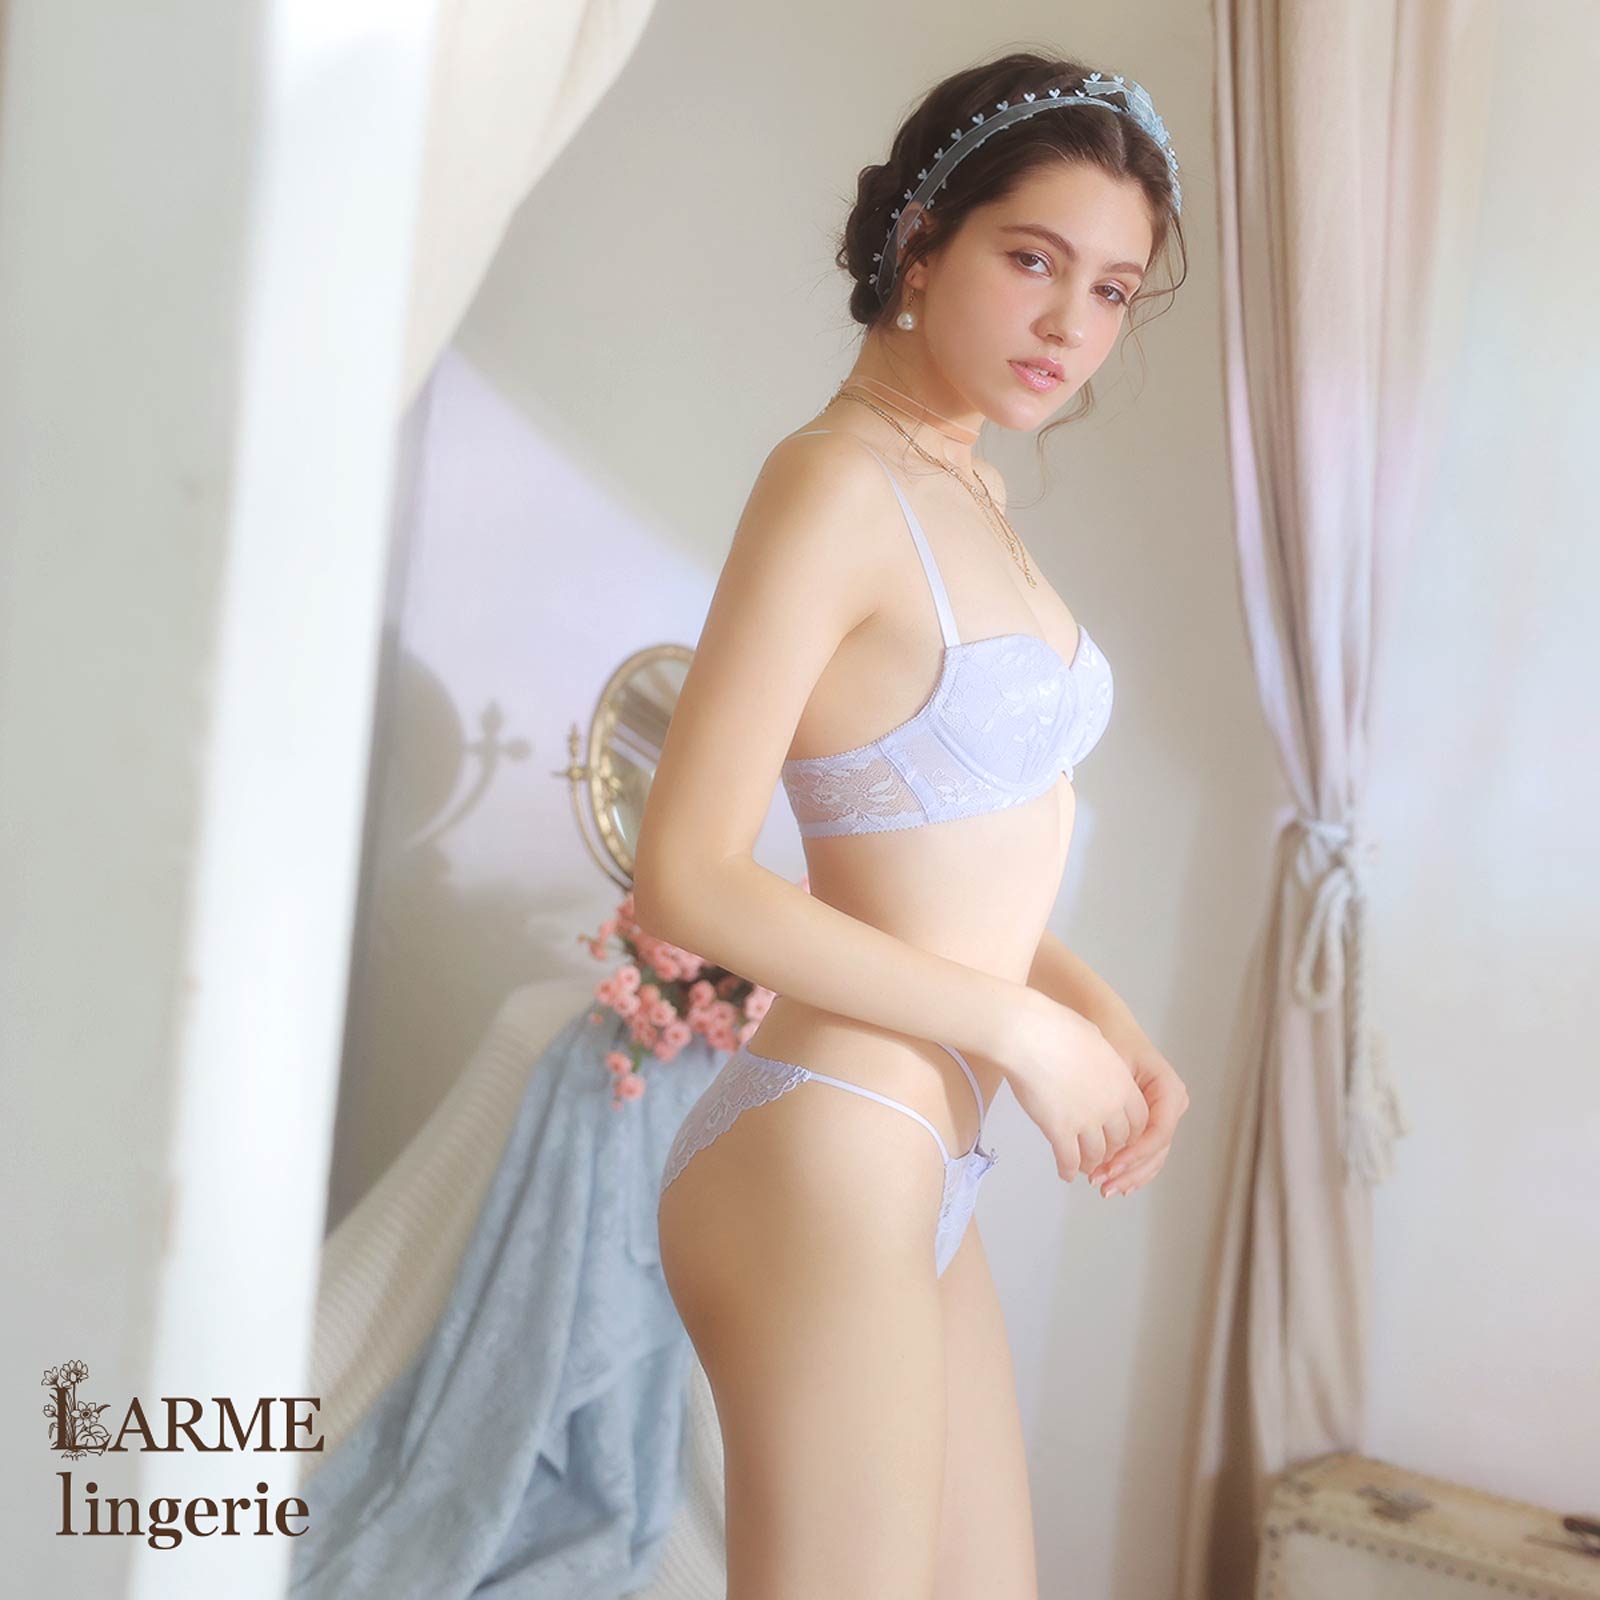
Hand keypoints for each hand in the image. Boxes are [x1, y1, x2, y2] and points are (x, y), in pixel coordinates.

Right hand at [991, 989, 1150, 1181]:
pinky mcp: (1059, 1130)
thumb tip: (1094, 1052)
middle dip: (1112, 1150)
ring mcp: (1085, 1121)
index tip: (1120, 1135)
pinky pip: (1068, 1159)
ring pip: (1096, 1154)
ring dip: (1091, 1163)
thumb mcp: (1093, 1036)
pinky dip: (1068, 1169)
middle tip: (1102, 1155)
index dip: (1131, 1132)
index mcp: (1122, 1083)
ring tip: (1084, 1167)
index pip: (1139, 1120)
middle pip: (1120, 1140)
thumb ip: (1101, 1054)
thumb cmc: (1056, 1027)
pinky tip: (1065, 1172)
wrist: (1029, 1035)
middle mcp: (1110, 1106)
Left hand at [1086, 1038, 1189, 1196]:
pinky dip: (1132, 1169)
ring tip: (1104, 1187)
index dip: (1136, 1154)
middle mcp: (1173, 1105)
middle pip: (1157, 1150)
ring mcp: (1165, 1115)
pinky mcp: (1152, 1122)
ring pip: (1153, 1156)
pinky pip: (1147, 1152)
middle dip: (1130, 1171)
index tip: (1110, 1167)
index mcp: (1169, 1090)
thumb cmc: (1108, 1039)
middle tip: (1101, 1183)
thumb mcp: (1112, 1064)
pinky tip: (1116, 1184)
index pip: (1159, 1132)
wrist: (1105, 1023)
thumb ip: (1113, 1098)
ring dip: (1130, 1176)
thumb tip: (1103, 1139)